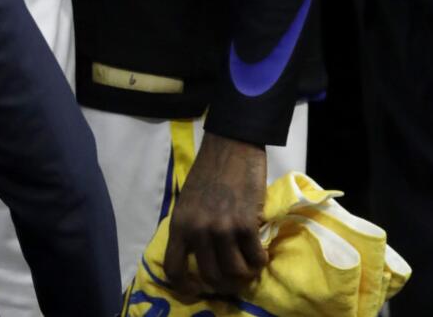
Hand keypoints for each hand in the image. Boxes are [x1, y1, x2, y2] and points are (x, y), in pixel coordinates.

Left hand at [165, 133, 267, 296]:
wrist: (231, 144)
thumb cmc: (209, 171)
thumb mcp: (188, 201)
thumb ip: (190, 228)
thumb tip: (200, 258)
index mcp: (179, 223)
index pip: (173, 268)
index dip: (185, 286)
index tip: (198, 288)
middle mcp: (197, 230)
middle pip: (210, 276)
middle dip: (223, 281)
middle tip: (233, 274)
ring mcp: (222, 228)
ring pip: (234, 273)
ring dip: (245, 273)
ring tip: (249, 264)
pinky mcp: (245, 223)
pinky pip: (255, 259)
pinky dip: (260, 261)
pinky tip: (260, 252)